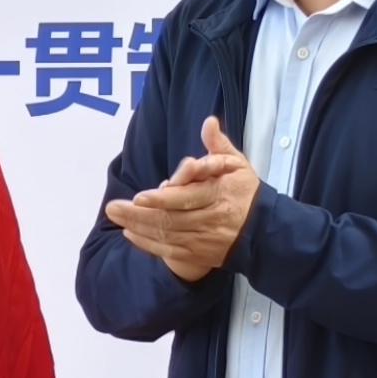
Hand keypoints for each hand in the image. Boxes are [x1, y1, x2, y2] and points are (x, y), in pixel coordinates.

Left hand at [104, 116, 261, 281]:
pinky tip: (131, 233)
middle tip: (113, 208)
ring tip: (116, 217)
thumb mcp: (237, 164)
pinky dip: (148, 244)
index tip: (140, 196)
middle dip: (139, 215)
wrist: (263, 231)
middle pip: (170, 219)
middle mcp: (210, 221)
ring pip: (166, 236)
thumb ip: (219, 145)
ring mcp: (203, 241)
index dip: (162, 199)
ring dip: (138, 228)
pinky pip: (169, 251)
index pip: (187, 198)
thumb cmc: (245, 192)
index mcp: (219, 196)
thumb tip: (209, 123)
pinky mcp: (198, 255)